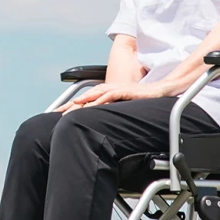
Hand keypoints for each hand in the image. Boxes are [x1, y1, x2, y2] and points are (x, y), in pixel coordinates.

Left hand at [61, 77, 180, 108]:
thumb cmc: (144, 101)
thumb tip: (103, 131)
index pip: (87, 101)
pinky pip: (111, 94)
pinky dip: (101, 99)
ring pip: (96, 94)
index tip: (57, 116)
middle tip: (56, 114)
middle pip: (87, 97)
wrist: (163, 91)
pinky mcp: (127, 90)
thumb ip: (114, 116)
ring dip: (83, 101)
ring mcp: (118, 89)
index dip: (72, 108)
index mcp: (108, 94)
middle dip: (71, 105)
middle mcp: (110, 90)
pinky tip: (93, 104)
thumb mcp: (125, 110)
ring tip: (71, 108)